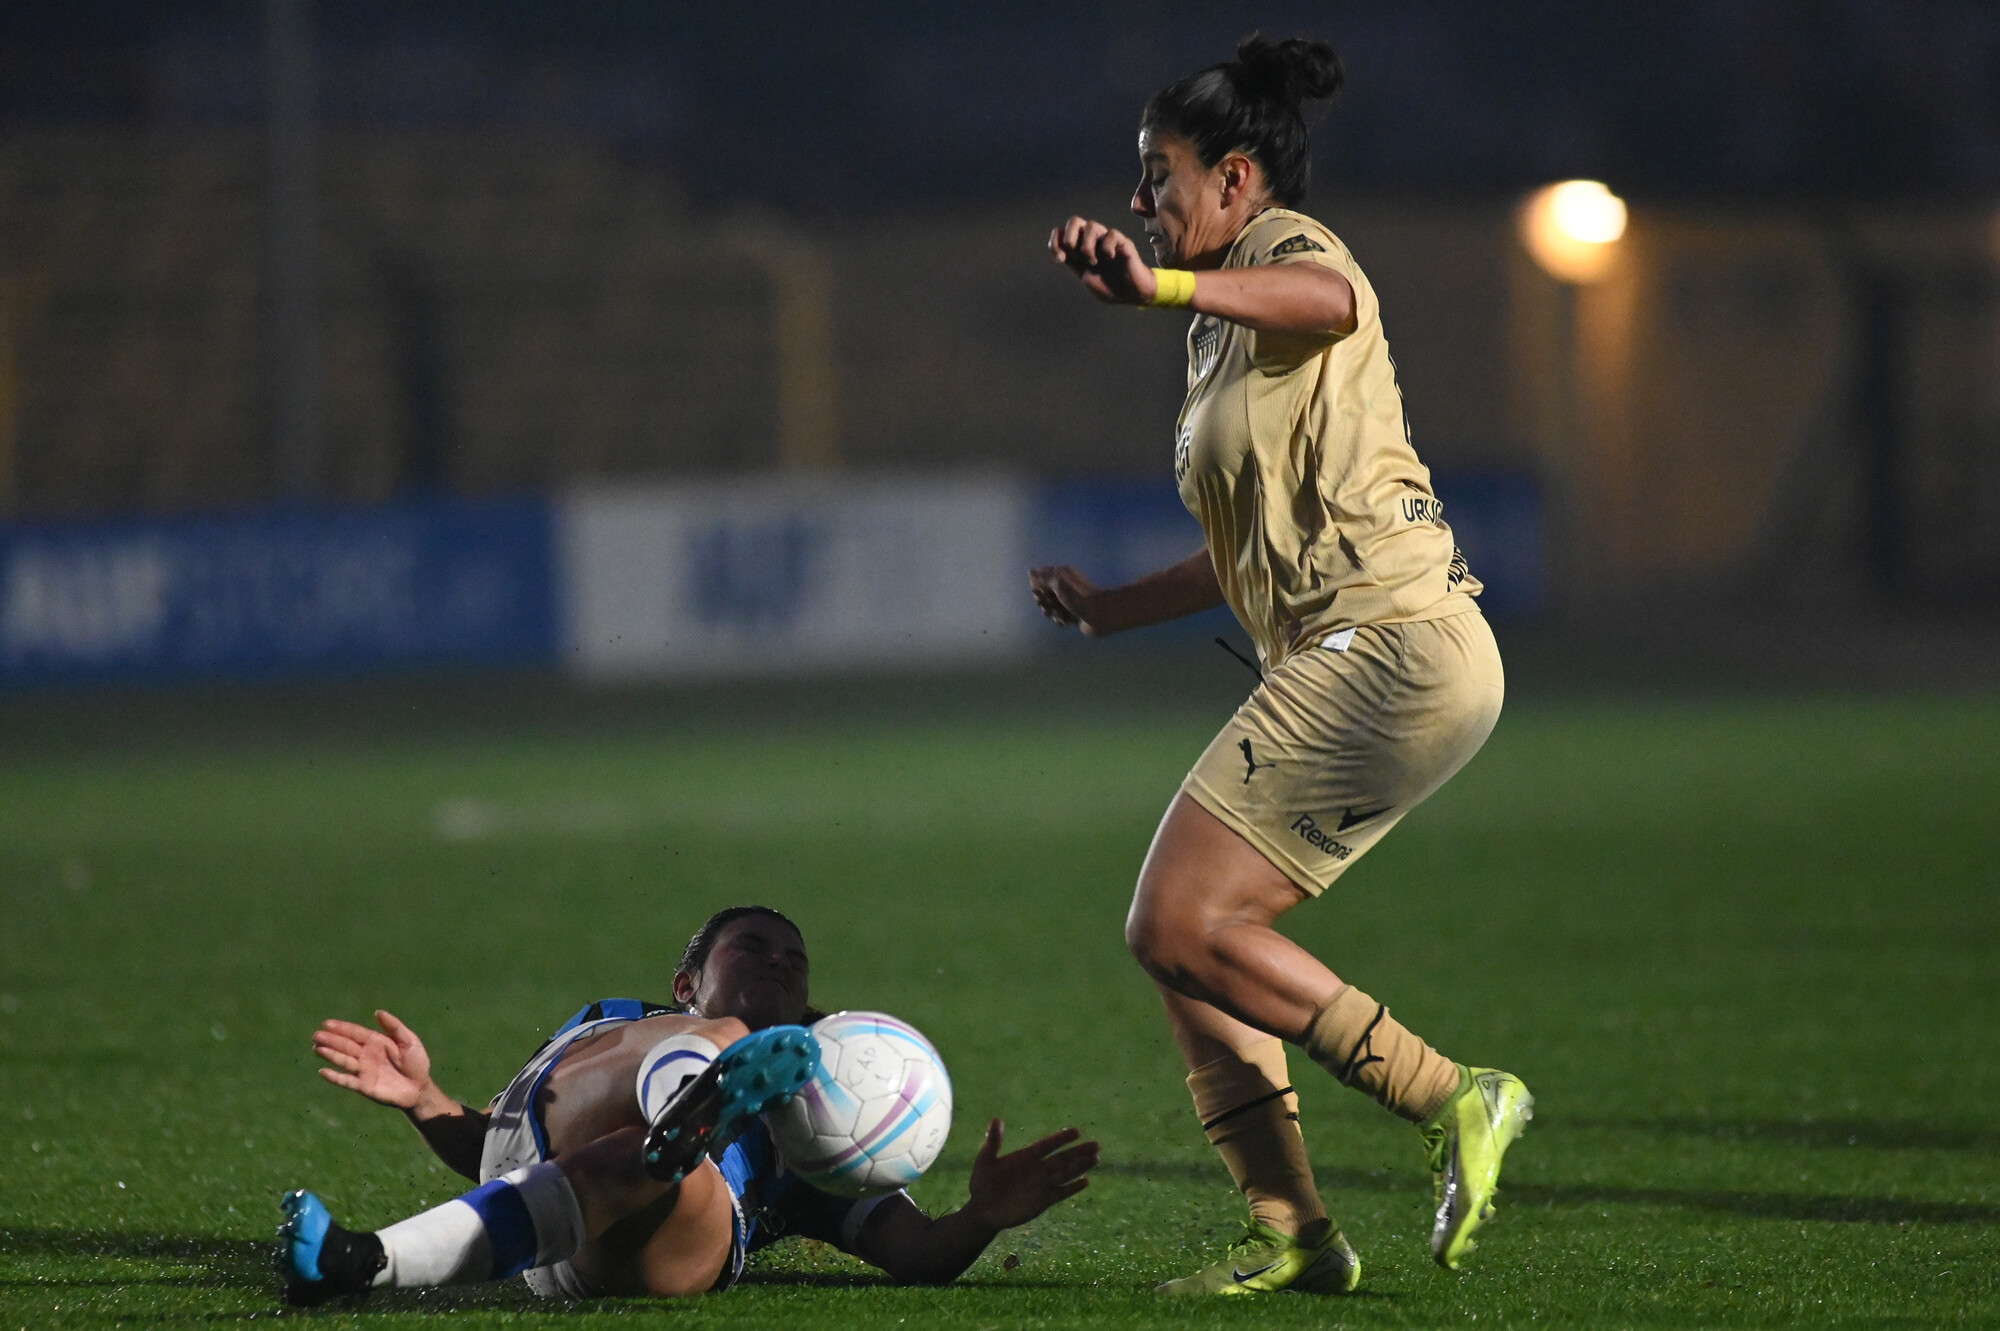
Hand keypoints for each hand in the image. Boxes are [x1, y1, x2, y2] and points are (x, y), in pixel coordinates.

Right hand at [312, 1010, 434, 1111]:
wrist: (420, 1088)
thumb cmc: (416, 1062)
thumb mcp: (409, 1041)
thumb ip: (394, 1027)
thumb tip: (378, 1012)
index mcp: (376, 1042)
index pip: (355, 1033)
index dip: (341, 1028)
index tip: (326, 1023)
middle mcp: (366, 1055)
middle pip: (346, 1045)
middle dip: (331, 1040)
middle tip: (316, 1035)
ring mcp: (363, 1070)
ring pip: (344, 1061)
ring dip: (330, 1055)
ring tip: (317, 1048)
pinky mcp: (363, 1086)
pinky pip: (346, 1081)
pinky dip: (335, 1077)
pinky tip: (323, 1072)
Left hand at [962, 1119, 1099, 1230]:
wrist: (983, 1210)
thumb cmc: (982, 1183)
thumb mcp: (985, 1160)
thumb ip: (993, 1142)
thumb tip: (996, 1119)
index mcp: (1026, 1156)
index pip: (1048, 1145)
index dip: (1061, 1139)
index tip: (1077, 1132)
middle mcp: (1038, 1169)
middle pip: (1062, 1158)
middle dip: (1079, 1152)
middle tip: (1097, 1144)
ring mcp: (1042, 1185)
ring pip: (1065, 1173)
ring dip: (1080, 1166)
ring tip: (1096, 1158)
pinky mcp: (1043, 1201)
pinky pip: (1061, 1193)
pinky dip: (1072, 1188)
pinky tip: (1085, 1181)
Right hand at [1029, 564, 1112, 635]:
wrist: (1099, 614)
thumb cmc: (1078, 596)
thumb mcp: (1058, 582)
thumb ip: (1043, 577)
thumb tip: (1030, 571)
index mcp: (1062, 574)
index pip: (1040, 577)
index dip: (1037, 586)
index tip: (1039, 593)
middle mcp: (1064, 586)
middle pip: (1043, 593)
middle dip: (1042, 601)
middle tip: (1049, 605)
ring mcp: (1068, 600)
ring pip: (1050, 607)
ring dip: (1051, 612)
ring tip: (1058, 615)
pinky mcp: (1071, 614)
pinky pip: (1058, 617)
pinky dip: (1059, 620)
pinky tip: (1065, 622)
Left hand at [1048, 216, 1155, 304]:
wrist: (1131, 295)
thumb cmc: (1109, 287)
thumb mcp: (1085, 277)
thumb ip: (1072, 263)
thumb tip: (1060, 252)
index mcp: (1080, 249)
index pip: (1061, 232)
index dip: (1056, 242)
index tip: (1061, 260)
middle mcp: (1092, 241)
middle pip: (1075, 221)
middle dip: (1070, 238)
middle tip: (1075, 255)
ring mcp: (1107, 240)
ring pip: (1092, 225)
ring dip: (1088, 246)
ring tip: (1094, 262)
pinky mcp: (1123, 242)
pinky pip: (1111, 234)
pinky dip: (1106, 247)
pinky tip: (1110, 258)